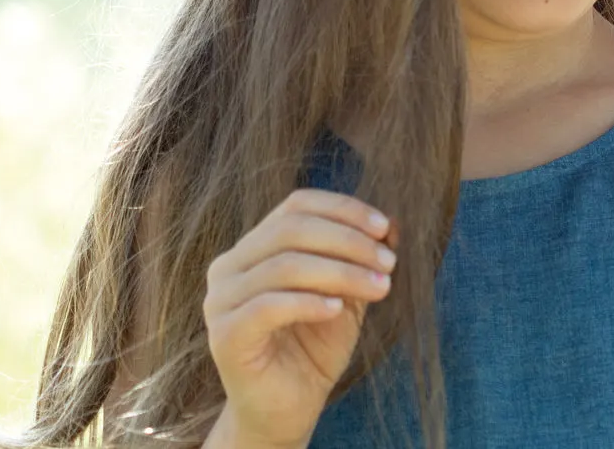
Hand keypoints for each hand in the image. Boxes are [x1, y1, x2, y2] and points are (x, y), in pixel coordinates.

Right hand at [202, 188, 398, 448]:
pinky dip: (308, 302)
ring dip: (340, 272)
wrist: (287, 409)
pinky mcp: (224, 336)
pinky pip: (267, 307)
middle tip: (388, 261)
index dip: (342, 209)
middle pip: (291, 229)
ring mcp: (222, 300)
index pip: (297, 205)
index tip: (383, 226)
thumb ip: (361, 257)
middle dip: (348, 241)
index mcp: (255, 245)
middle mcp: (230, 265)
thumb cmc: (314, 346)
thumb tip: (391, 223)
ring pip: (284, 265)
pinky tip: (337, 310)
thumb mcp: (346, 293)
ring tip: (378, 286)